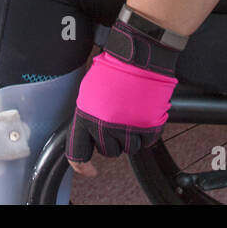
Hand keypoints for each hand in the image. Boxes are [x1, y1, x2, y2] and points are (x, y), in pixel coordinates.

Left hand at [66, 40, 178, 176]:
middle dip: (111, 141)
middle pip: (108, 152)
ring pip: (129, 149)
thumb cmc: (113, 68)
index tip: (89, 170)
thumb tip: (88, 133)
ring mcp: (128, 128)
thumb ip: (87, 115)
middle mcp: (105, 126)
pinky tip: (142, 115)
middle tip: (116, 122)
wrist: (139, 57)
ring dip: (130, 137)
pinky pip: (147, 142)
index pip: (77, 153)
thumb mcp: (88, 91)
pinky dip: (146, 133)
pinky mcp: (148, 127)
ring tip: (130, 115)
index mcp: (86, 117)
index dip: (81, 166)